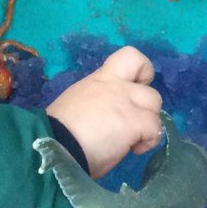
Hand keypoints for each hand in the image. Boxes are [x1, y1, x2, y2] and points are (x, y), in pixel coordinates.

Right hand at [45, 47, 163, 177]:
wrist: (50, 147)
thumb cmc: (57, 133)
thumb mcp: (77, 106)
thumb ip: (98, 104)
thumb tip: (107, 120)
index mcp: (100, 80)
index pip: (130, 57)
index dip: (142, 72)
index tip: (135, 88)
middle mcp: (116, 86)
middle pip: (150, 89)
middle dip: (147, 109)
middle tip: (133, 124)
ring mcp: (126, 103)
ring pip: (155, 106)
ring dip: (148, 125)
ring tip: (132, 141)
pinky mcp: (133, 122)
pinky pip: (154, 128)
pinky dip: (149, 140)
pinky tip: (133, 150)